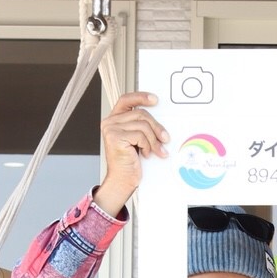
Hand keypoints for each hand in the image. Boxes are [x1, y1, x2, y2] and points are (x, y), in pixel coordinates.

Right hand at [94, 92, 168, 216]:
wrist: (123, 180)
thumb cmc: (130, 162)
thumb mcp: (137, 140)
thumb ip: (142, 127)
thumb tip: (159, 123)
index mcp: (114, 120)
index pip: (126, 100)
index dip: (141, 97)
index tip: (155, 100)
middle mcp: (110, 122)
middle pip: (140, 114)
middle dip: (156, 127)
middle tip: (165, 138)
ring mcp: (111, 128)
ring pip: (143, 125)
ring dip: (154, 140)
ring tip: (156, 151)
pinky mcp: (115, 137)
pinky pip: (140, 135)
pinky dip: (147, 146)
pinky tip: (145, 154)